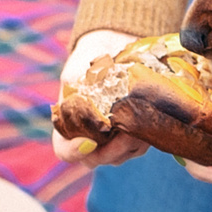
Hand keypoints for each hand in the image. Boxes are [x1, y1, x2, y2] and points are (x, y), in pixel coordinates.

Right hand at [51, 29, 149, 166]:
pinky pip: (138, 147)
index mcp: (68, 129)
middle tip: (124, 133)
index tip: (88, 142)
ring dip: (129, 143)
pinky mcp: (133, 138)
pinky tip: (145, 121)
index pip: (66, 152)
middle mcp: (89, 141)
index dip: (74, 151)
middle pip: (97, 158)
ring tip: (136, 125)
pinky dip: (142, 138)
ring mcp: (112, 143)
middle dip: (111, 149)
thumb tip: (85, 100)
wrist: (111, 53)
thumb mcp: (76, 72)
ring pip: (120, 155)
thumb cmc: (88, 65)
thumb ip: (74, 86)